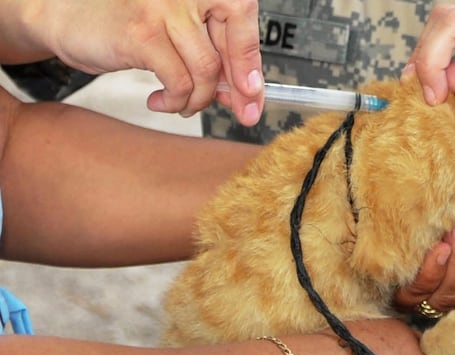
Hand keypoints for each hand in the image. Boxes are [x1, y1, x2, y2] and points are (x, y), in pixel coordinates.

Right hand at [39, 0, 263, 124]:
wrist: (69, 20)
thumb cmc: (128, 28)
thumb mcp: (179, 38)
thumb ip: (212, 55)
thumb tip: (245, 92)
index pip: (242, 17)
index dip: (251, 60)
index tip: (254, 92)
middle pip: (230, 45)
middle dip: (239, 89)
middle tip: (243, 113)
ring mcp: (164, 9)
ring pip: (206, 68)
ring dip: (199, 98)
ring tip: (184, 104)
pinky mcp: (142, 33)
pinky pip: (179, 79)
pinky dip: (177, 99)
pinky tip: (163, 101)